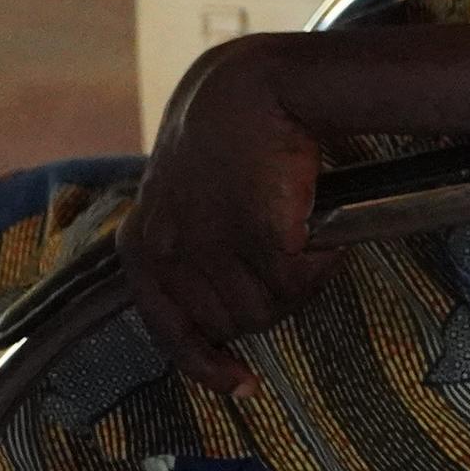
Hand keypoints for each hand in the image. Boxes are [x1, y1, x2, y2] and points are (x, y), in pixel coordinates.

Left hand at [119, 38, 330, 395]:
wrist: (254, 85)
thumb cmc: (228, 136)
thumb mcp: (187, 198)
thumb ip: (195, 250)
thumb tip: (233, 311)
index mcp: (141, 249)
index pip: (171, 332)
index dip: (208, 365)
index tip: (243, 385)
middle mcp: (168, 254)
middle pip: (235, 321)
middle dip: (272, 300)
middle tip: (296, 261)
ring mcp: (210, 246)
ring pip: (269, 307)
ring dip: (301, 283)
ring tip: (311, 240)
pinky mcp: (256, 232)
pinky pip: (300, 280)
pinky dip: (323, 265)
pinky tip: (328, 236)